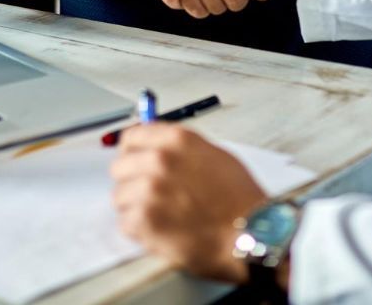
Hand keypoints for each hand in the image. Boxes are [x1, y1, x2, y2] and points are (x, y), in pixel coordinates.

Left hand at [110, 123, 264, 284]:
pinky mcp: (144, 222)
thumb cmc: (240, 199)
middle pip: (120, 167)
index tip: (135, 161)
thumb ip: (180, 150)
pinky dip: (139, 231)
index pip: (132, 137)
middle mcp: (159, 160)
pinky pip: (125, 224)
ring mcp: (148, 191)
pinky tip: (161, 231)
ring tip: (161, 217)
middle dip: (132, 181)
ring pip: (120, 197)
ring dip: (135, 208)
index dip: (133, 151)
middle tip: (150, 195)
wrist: (251, 234)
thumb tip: (155, 148)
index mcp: (176, 140)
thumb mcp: (214, 156)